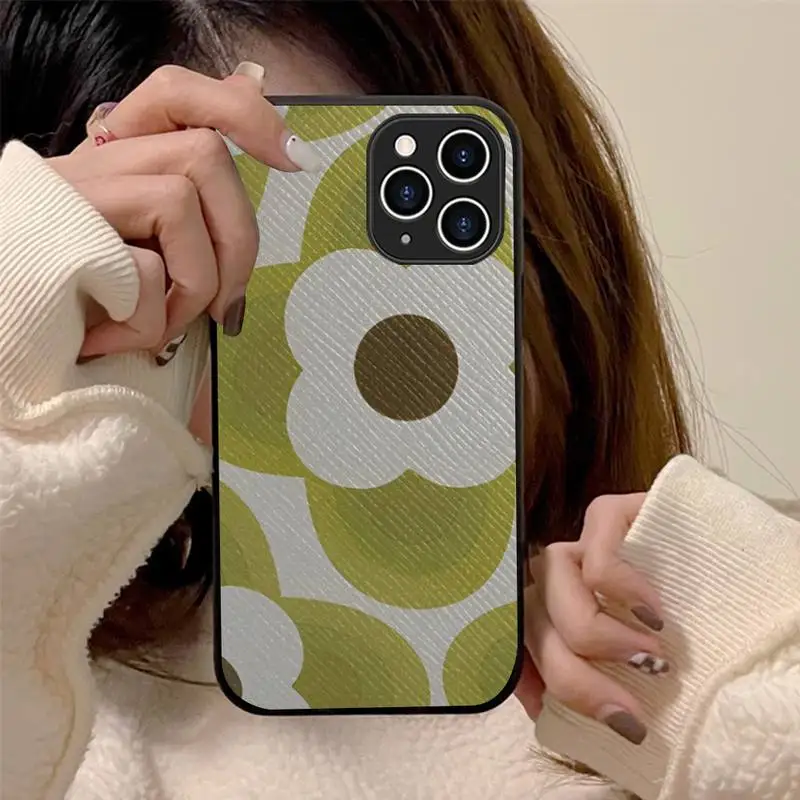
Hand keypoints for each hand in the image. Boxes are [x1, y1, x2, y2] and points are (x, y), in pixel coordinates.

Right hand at [47, 63, 313, 357]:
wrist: (10, 331)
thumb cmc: (79, 310)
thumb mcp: (141, 268)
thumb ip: (188, 238)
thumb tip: (257, 228)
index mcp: (117, 164)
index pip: (176, 95)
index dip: (241, 112)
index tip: (295, 157)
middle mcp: (94, 163)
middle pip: (205, 152)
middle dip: (239, 238)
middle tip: (228, 307)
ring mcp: (74, 190)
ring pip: (180, 196)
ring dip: (196, 279)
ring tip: (168, 324)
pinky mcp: (61, 231)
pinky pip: (145, 264)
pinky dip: (154, 314)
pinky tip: (127, 337)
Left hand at [516, 493, 665, 742]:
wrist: (717, 553)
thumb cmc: (670, 620)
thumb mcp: (624, 660)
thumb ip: (586, 676)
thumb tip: (558, 713)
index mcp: (544, 612)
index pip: (512, 642)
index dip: (524, 682)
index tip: (553, 715)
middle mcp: (550, 576)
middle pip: (532, 624)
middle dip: (578, 681)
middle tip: (631, 713)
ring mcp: (576, 543)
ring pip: (554, 588)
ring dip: (603, 637)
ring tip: (651, 659)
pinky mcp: (605, 516)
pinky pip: (597, 559)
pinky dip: (624, 593)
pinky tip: (655, 615)